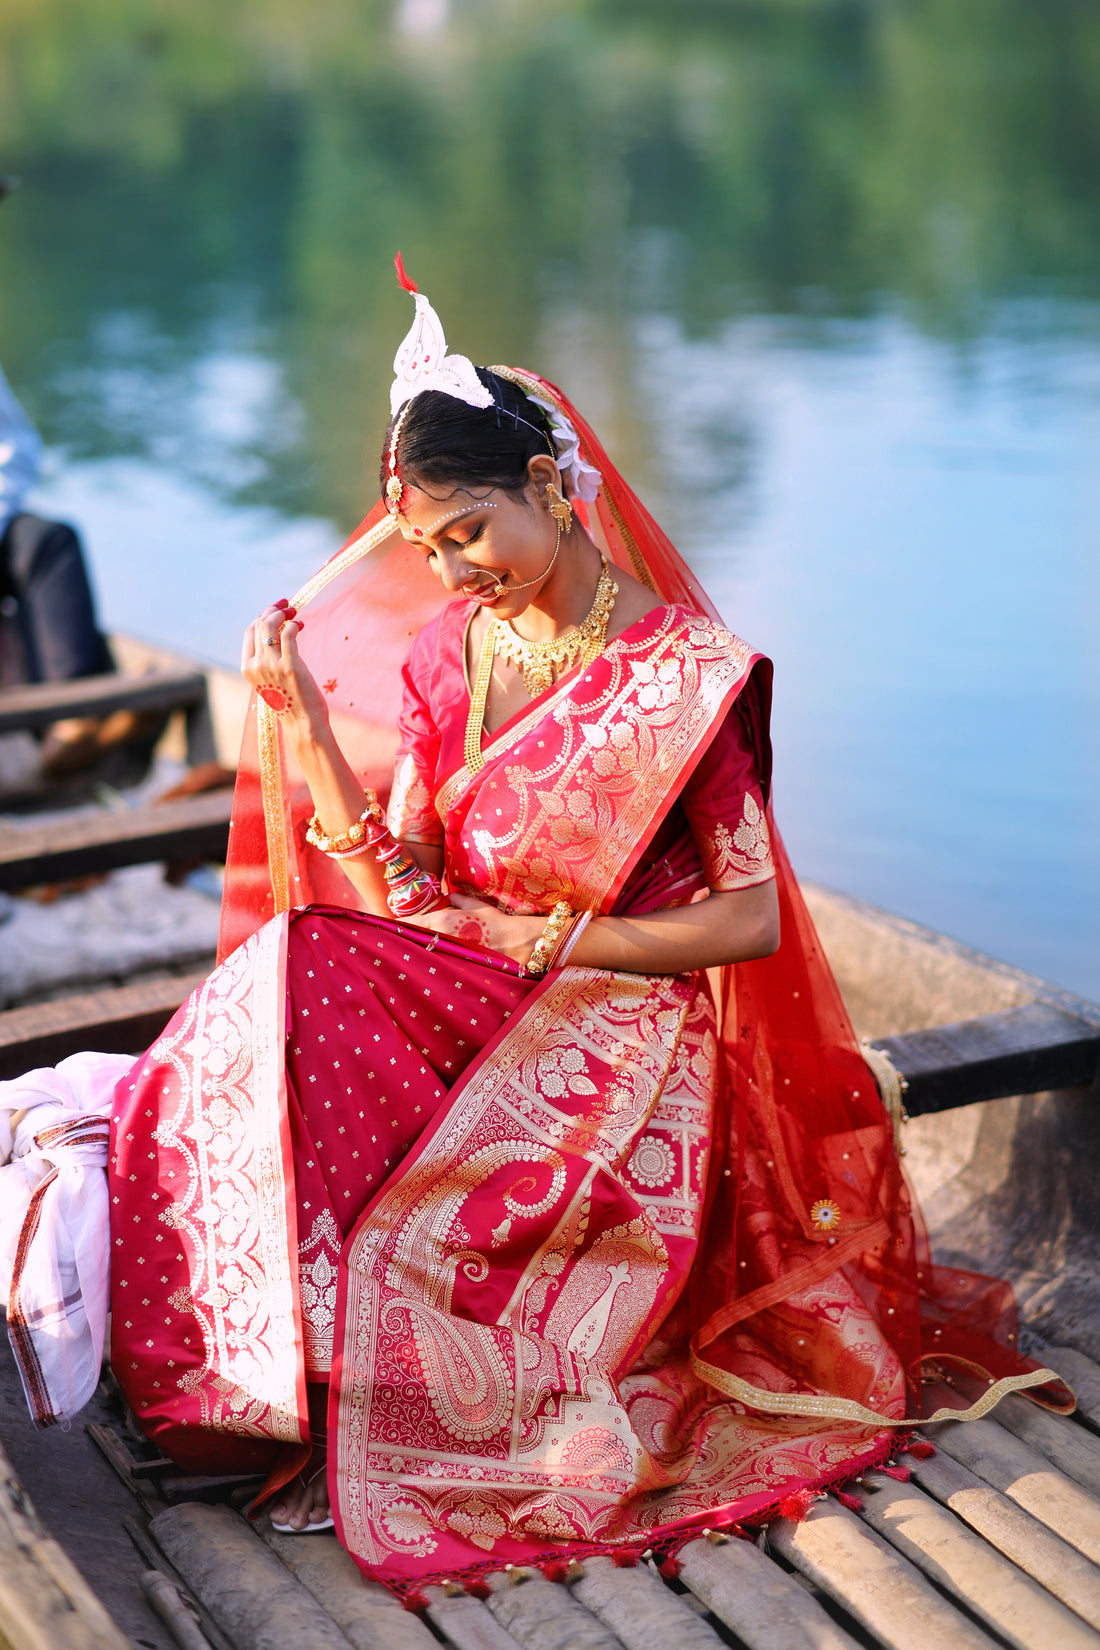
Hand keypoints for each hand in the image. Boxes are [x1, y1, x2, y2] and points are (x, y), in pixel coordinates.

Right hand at [241, 600, 326, 737]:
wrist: (303, 723)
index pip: (250, 632)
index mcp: (247, 668)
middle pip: (260, 624)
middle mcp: (256, 665)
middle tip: (289, 607)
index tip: (276, 611)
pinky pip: (289, 634)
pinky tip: (301, 625)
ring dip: (284, 614)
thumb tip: (278, 634)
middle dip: (274, 610)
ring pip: (272, 625)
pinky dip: (294, 624)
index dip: (262, 616)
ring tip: (295, 613)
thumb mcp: (271, 680)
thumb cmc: (291, 702)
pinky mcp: (290, 666)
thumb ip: (268, 660)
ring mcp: (272, 665)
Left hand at [404, 894, 544, 966]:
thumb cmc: (498, 923)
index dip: (397, 926)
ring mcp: (448, 951)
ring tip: (403, 955)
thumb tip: (449, 896)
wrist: (516, 942)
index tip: (386, 928)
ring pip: (422, 952)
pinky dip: (428, 961)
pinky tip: (423, 965)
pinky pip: (436, 962)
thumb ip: (459, 900)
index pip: (411, 923)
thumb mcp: (477, 906)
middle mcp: (442, 935)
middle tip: (391, 942)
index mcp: (444, 919)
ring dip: (414, 952)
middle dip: (402, 940)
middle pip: (412, 938)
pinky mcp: (456, 964)